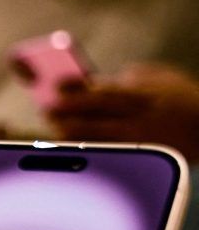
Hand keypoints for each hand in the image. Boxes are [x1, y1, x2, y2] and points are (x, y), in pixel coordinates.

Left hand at [49, 64, 198, 158]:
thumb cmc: (183, 99)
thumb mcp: (164, 78)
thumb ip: (134, 75)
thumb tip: (101, 78)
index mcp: (145, 92)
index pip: (106, 88)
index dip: (78, 88)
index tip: (57, 86)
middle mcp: (142, 114)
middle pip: (99, 111)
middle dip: (70, 109)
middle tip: (47, 108)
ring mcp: (141, 136)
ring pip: (101, 134)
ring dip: (74, 131)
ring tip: (55, 128)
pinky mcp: (142, 155)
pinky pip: (111, 152)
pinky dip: (91, 148)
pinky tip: (76, 147)